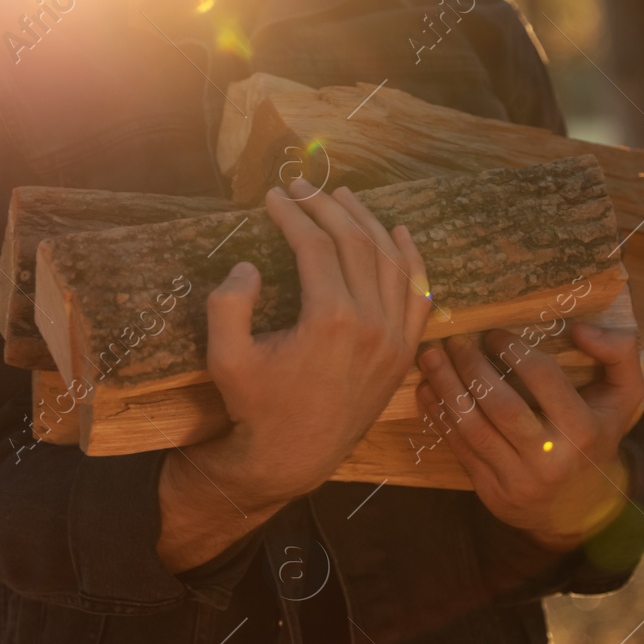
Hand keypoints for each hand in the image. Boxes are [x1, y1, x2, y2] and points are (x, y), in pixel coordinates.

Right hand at [155, 180, 430, 571]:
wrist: (292, 456)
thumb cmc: (254, 406)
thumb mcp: (224, 357)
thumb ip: (228, 305)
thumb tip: (249, 265)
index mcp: (330, 319)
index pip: (314, 245)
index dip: (292, 213)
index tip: (273, 196)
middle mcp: (372, 323)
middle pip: (355, 243)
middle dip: (326, 207)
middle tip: (302, 186)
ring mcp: (395, 337)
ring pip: (391, 261)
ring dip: (367, 222)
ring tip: (343, 197)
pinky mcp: (404, 352)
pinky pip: (419, 295)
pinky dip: (412, 261)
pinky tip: (399, 234)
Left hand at [414, 322, 643, 550]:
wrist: (582, 508)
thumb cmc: (598, 437)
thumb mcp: (625, 396)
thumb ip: (619, 353)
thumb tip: (580, 328)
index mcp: (584, 430)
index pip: (543, 379)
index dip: (514, 350)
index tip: (493, 333)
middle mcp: (551, 458)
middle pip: (502, 405)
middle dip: (471, 368)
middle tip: (454, 341)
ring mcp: (519, 480)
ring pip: (473, 429)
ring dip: (446, 389)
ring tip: (430, 358)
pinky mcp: (493, 493)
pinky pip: (460, 450)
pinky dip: (439, 417)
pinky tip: (427, 390)